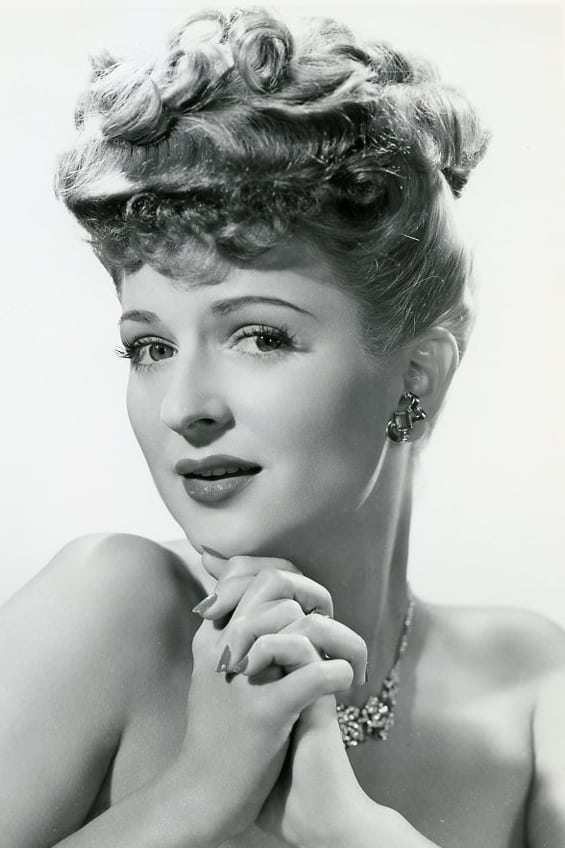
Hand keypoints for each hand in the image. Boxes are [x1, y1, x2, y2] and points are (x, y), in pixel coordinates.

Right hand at [196, 550, 368, 845]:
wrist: (199, 795)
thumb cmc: (217, 734)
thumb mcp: (213, 673)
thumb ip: (232, 636)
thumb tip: (271, 605)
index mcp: (212, 636)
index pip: (248, 573)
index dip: (287, 576)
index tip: (308, 601)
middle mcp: (223, 647)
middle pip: (272, 584)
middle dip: (311, 592)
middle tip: (329, 617)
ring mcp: (241, 678)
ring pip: (291, 619)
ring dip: (331, 633)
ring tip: (344, 657)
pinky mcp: (264, 714)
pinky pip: (312, 675)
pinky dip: (337, 673)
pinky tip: (346, 682)